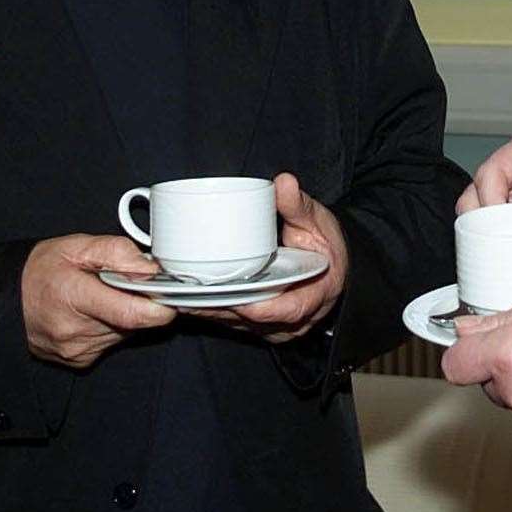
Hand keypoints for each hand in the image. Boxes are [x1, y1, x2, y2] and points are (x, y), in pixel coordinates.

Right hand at [21, 233, 176, 368]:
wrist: (7, 300)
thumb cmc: (41, 269)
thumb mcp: (78, 246)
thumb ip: (118, 252)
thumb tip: (151, 268)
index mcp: (74, 297)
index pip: (133, 313)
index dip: (160, 306)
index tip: (171, 294)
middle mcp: (76, 331)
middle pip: (133, 322)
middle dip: (139, 301)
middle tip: (121, 283)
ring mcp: (76, 350)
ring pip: (126, 332)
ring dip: (124, 314)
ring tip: (101, 295)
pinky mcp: (79, 361)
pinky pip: (112, 342)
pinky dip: (111, 326)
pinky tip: (92, 312)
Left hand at [180, 172, 348, 343]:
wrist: (331, 268)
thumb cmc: (325, 245)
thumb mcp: (317, 222)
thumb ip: (298, 205)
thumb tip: (283, 182)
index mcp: (316, 295)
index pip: (287, 309)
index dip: (257, 306)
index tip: (230, 294)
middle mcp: (294, 321)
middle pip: (252, 321)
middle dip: (218, 309)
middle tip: (187, 294)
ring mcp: (276, 328)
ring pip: (238, 325)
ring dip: (209, 313)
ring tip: (179, 298)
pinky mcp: (260, 327)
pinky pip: (233, 324)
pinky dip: (212, 313)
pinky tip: (188, 302)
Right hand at [458, 132, 511, 265]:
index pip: (491, 170)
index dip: (489, 194)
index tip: (503, 216)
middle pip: (476, 195)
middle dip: (482, 218)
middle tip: (504, 238)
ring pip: (477, 219)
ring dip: (484, 237)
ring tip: (508, 249)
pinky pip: (493, 241)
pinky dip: (495, 251)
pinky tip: (510, 258)